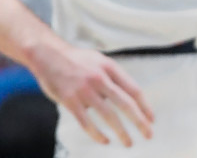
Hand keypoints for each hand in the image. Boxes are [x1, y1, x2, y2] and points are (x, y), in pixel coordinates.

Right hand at [28, 39, 153, 146]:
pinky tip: (104, 140)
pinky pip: (87, 122)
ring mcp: (83, 89)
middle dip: (140, 122)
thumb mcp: (97, 60)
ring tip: (129, 143)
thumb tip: (130, 100)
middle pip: (126, 104)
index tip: (151, 119)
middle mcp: (98, 77)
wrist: (45, 53)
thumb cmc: (74, 59)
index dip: (145, 107)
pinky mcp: (69, 99)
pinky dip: (97, 134)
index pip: (133, 89)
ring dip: (122, 132)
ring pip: (109, 116)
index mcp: (108, 67)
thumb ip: (113, 77)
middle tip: (148, 135)